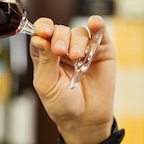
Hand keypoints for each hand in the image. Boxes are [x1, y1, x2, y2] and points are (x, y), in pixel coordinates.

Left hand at [29, 15, 115, 143]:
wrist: (84, 119)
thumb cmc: (62, 104)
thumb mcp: (47, 85)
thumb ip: (45, 60)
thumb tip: (42, 38)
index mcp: (45, 55)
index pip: (41, 34)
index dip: (42, 28)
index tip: (44, 32)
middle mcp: (63, 49)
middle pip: (60, 30)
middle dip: (59, 37)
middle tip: (60, 50)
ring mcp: (83, 49)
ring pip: (78, 32)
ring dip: (76, 41)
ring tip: (77, 58)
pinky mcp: (102, 51)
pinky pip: (100, 32)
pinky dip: (97, 25)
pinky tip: (94, 23)